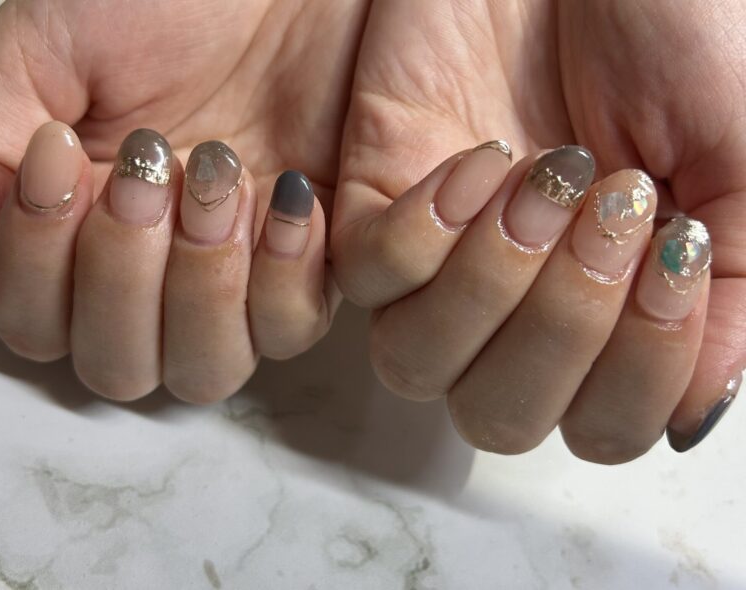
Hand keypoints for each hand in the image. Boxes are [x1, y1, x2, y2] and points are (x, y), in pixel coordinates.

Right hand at [0, 0, 366, 399]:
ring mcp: (237, 280)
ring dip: (199, 282)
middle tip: (143, 170)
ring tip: (216, 175)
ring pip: (204, 370)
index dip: (38, 259)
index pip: (41, 322)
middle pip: (121, 366)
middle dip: (121, 273)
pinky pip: (291, 326)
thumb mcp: (47, 57)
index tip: (59, 149)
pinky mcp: (309, 269)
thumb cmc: (167, 7)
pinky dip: (281, 276)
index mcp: (86, 236)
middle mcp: (160, 275)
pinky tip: (286, 196)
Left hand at [332, 0, 745, 460]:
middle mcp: (514, 304)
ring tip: (547, 181)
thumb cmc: (672, 32)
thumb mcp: (738, 161)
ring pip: (416, 364)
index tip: (678, 253)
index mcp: (604, 308)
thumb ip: (733, 297)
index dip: (637, 373)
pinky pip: (370, 272)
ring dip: (493, 288)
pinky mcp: (374, 202)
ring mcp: (439, 261)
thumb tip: (692, 415)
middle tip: (612, 214)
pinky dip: (430, 228)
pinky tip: (484, 157)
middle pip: (498, 416)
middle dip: (562, 333)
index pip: (598, 425)